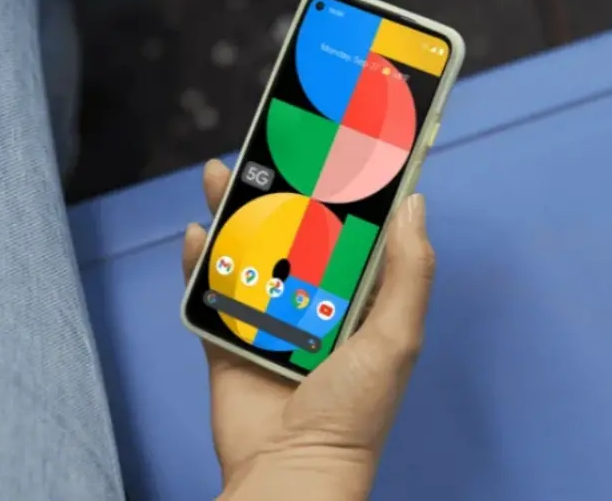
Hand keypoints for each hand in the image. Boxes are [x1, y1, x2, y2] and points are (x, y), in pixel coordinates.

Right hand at [181, 160, 435, 500]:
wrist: (291, 469)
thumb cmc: (354, 409)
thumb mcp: (395, 336)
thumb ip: (409, 271)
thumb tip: (415, 202)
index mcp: (358, 300)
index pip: (351, 232)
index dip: (343, 189)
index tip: (335, 143)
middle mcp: (313, 304)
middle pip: (292, 233)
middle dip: (279, 190)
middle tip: (269, 146)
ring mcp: (267, 320)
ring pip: (248, 253)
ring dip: (234, 213)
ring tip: (223, 173)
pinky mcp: (228, 340)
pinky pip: (211, 293)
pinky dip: (200, 263)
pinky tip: (196, 233)